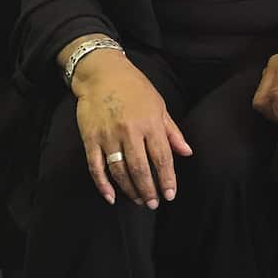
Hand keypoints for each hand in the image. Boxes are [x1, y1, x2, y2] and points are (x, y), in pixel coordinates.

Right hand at [70, 49, 191, 208]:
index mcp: (150, 123)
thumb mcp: (159, 106)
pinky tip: (111, 196)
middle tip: (154, 204)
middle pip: (140, 168)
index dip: (167, 178)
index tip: (171, 194)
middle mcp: (130, 131)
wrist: (103, 74)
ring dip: (129, 189)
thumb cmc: (136, 89)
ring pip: (119, 170)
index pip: (161, 157)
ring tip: (139, 201)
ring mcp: (108, 136)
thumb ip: (172, 131)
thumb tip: (187, 152)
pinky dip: (103, 184)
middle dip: (149, 189)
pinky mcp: (90, 139)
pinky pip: (96, 167)